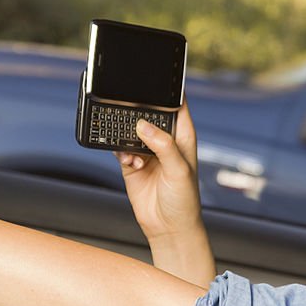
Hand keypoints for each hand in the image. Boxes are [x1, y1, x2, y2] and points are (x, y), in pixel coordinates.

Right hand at [115, 100, 215, 284]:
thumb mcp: (179, 170)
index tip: (157, 78)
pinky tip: (129, 163)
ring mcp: (147, 152)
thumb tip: (143, 125)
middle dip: (138, 111)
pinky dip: (120, 152)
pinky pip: (120, 148)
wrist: (168, 228)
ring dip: (126, 134)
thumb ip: (163, 145)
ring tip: (132, 148)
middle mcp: (165, 141)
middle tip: (128, 108)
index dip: (169, 91)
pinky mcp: (131, 164)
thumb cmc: (185, 200)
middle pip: (149, 114)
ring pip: (131, 130)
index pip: (176, 105)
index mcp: (183, 136)